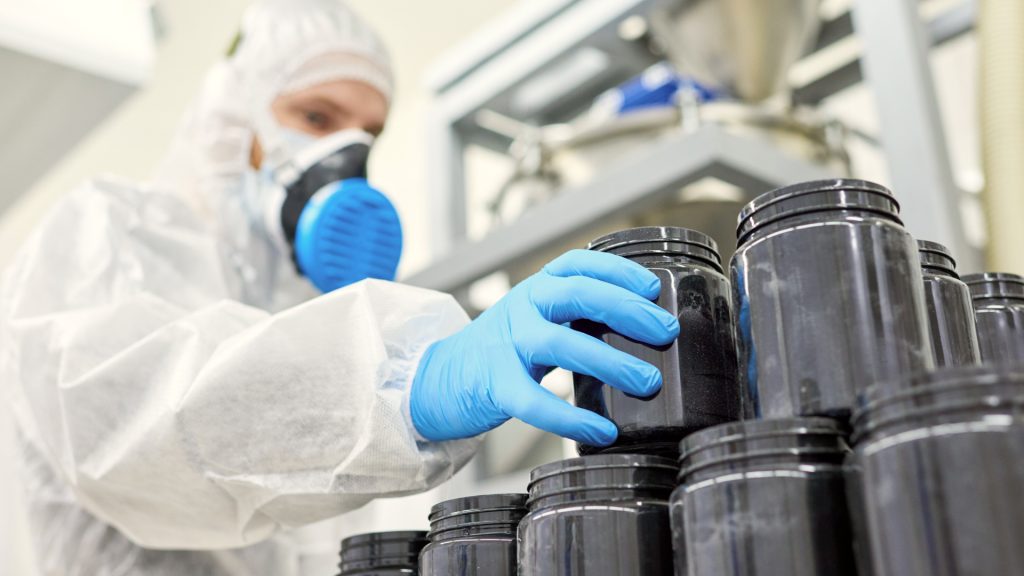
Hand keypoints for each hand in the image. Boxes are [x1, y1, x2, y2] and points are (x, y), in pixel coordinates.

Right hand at [410, 249, 679, 445]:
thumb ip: (575, 320)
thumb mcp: (535, 321)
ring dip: (609, 361)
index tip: (652, 288)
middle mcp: (522, 308)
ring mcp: (506, 344)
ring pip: (561, 344)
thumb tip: (643, 335)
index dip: (618, 270)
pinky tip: (601, 430)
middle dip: (626, 310)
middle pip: (576, 294)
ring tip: (646, 380)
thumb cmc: (500, 352)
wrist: (437, 380)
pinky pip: (535, 401)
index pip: (578, 264)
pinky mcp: (494, 384)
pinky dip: (570, 417)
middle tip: (665, 332)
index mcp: (536, 289)